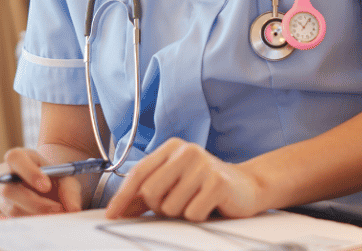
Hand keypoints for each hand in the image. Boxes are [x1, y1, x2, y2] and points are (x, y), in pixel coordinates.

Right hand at [0, 148, 81, 216]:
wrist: (46, 183)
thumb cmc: (53, 176)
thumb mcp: (65, 177)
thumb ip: (70, 190)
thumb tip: (73, 209)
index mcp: (18, 158)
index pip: (16, 159)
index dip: (30, 173)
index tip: (47, 186)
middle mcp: (4, 175)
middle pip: (9, 190)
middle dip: (35, 202)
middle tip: (58, 208)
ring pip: (11, 208)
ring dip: (36, 214)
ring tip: (56, 212)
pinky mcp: (1, 210)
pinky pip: (13, 220)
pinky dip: (32, 220)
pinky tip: (46, 217)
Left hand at [105, 138, 262, 221]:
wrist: (248, 185)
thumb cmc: (205, 186)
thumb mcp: (175, 183)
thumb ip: (147, 192)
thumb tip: (118, 209)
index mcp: (174, 146)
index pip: (138, 172)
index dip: (122, 196)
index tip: (112, 215)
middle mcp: (188, 151)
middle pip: (150, 192)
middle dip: (159, 207)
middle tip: (176, 204)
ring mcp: (204, 165)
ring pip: (170, 207)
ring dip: (180, 213)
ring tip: (196, 202)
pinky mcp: (218, 183)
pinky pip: (191, 213)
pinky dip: (198, 216)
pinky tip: (209, 205)